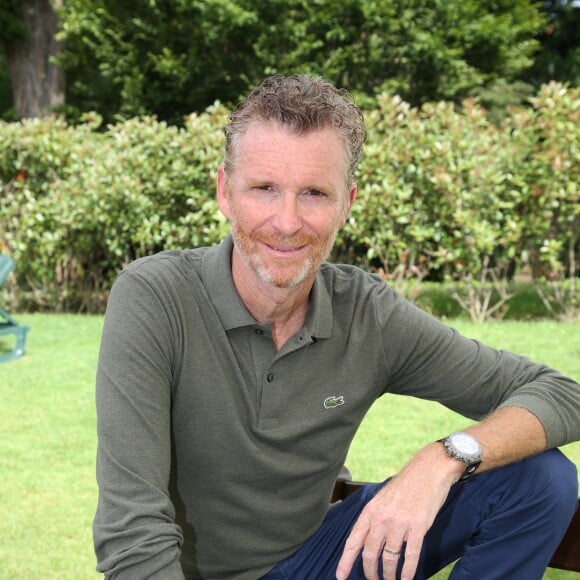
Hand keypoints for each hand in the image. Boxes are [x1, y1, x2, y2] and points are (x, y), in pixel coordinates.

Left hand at [335, 443, 461, 579]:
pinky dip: (408, 572)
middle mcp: (381, 519)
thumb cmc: (405, 485)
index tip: (340, 576)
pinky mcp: (418, 528)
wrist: (427, 471)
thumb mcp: (382, 499)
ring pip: (389, 559)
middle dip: (370, 573)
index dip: (346, 561)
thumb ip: (374, 518)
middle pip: (370, 554)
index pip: (353, 541)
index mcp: (370, 511)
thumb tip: (367, 540)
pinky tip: (407, 579)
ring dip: (389, 575)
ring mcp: (399, 524)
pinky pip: (410, 556)